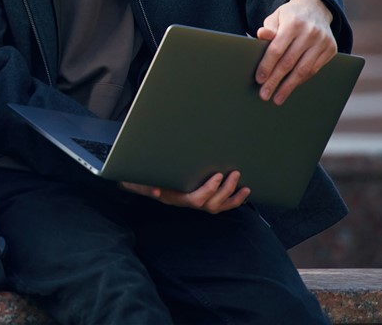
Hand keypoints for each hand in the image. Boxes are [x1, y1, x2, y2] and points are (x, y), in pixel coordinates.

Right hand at [120, 171, 249, 212]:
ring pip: (217, 208)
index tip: (217, 175)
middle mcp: (185, 203)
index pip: (195, 200)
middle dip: (226, 191)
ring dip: (233, 199)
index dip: (209, 190)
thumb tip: (154, 192)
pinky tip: (240, 193)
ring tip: (245, 188)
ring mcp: (192, 202)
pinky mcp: (197, 198)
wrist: (136, 182)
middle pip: (211, 205)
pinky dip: (230, 201)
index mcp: (174, 198)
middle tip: (235, 173)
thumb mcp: (136, 182)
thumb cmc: (137, 180)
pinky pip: (217, 205)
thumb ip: (143, 186)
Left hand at [255, 0, 336, 104]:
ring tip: (277, 98)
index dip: (267, 66)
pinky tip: (291, 87)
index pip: (277, 49)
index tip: (259, 80)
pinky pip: (314, 69)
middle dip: (275, 81)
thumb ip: (269, 28)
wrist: (315, 8)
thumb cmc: (289, 16)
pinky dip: (301, 80)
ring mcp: (323, 41)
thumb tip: (261, 35)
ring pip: (304, 70)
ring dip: (289, 86)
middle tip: (264, 95)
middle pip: (289, 62)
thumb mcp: (276, 17)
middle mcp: (310, 32)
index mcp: (293, 23)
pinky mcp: (331, 49)